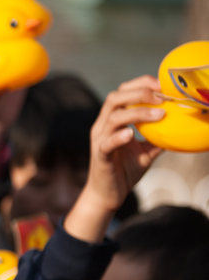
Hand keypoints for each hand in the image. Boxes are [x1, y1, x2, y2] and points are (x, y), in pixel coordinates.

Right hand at [65, 76, 163, 242]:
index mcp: (111, 121)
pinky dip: (119, 136)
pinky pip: (107, 143)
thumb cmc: (125, 171)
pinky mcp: (100, 155)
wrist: (107, 195)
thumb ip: (158, 137)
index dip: (141, 84)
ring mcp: (99, 140)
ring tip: (159, 114)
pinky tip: (131, 134)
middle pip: (115, 97)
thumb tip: (181, 126)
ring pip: (114, 116)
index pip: (122, 92)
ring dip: (138, 112)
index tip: (162, 86)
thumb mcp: (146, 151)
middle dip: (139, 92)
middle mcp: (102, 126)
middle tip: (162, 96)